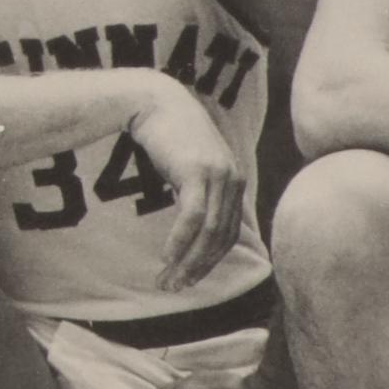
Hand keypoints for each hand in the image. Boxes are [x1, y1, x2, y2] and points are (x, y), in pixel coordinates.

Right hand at [127, 84, 242, 292]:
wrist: (154, 100)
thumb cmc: (166, 133)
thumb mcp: (188, 165)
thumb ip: (197, 190)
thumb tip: (191, 224)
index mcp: (234, 182)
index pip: (228, 233)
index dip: (208, 261)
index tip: (187, 278)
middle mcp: (233, 180)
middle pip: (221, 238)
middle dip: (198, 268)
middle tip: (175, 287)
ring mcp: (218, 175)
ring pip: (209, 232)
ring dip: (187, 261)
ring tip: (168, 279)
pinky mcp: (198, 172)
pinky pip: (192, 217)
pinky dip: (180, 240)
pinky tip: (166, 256)